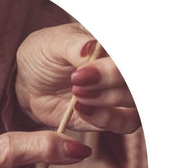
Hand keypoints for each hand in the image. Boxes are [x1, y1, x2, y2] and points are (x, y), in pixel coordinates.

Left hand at [15, 23, 140, 132]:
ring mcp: (122, 92)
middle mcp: (123, 69)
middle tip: (78, 79)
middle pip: (140, 78)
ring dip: (109, 99)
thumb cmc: (43, 55)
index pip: (132, 52)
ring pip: (139, 101)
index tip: (84, 68)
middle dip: (113, 79)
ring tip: (77, 93)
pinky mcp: (113, 116)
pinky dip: (105, 118)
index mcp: (114, 45)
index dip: (116, 64)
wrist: (28, 83)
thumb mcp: (53, 44)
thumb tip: (92, 47)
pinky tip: (79, 108)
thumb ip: (76, 46)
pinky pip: (127, 123)